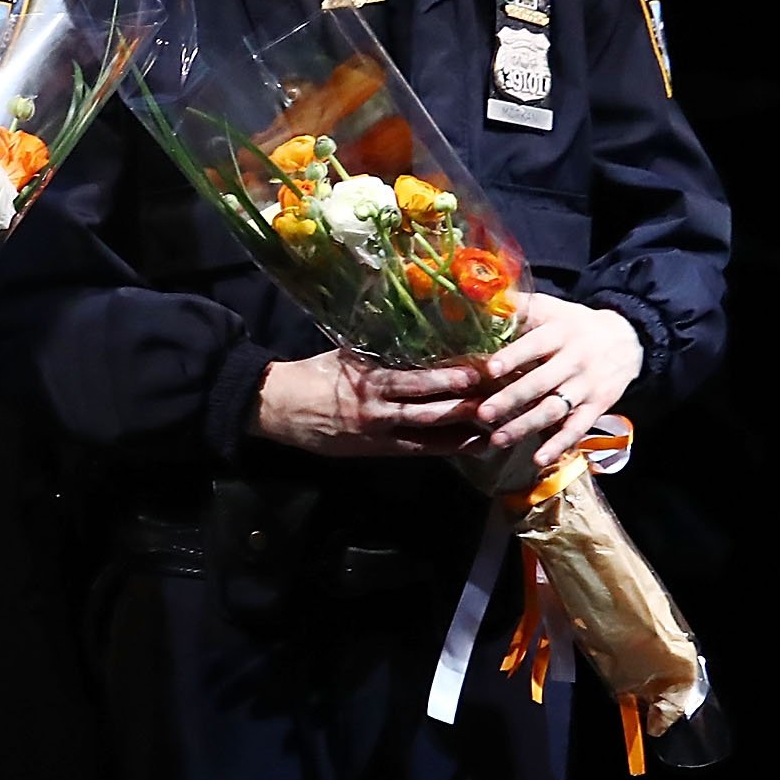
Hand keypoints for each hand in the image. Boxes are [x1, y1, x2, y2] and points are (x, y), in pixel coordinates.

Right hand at [250, 349, 488, 457]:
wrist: (277, 408)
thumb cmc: (313, 374)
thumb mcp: (345, 354)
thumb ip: (379, 348)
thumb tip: (413, 329)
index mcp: (369, 382)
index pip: (417, 380)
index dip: (450, 377)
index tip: (480, 369)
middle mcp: (377, 411)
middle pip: (430, 410)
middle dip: (466, 407)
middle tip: (501, 399)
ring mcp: (377, 434)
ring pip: (428, 436)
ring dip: (463, 433)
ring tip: (496, 429)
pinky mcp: (375, 451)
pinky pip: (415, 450)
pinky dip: (443, 448)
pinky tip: (468, 446)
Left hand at [466, 293, 643, 469]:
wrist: (627, 339)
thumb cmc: (574, 324)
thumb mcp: (552, 309)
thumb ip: (519, 308)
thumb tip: (478, 300)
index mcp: (560, 331)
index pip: (535, 344)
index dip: (513, 356)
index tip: (489, 369)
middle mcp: (575, 359)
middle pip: (541, 381)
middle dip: (511, 399)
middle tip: (482, 413)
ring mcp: (587, 385)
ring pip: (555, 409)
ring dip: (526, 426)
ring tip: (498, 440)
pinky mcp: (597, 406)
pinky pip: (577, 428)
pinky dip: (559, 446)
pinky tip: (539, 460)